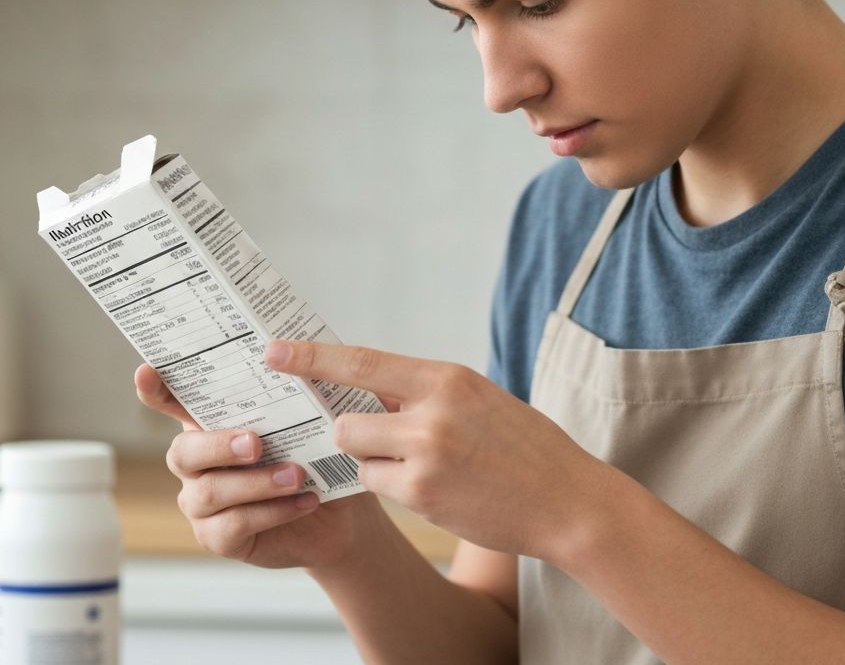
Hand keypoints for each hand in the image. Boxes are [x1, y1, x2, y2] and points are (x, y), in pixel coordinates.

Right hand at [134, 364, 377, 568]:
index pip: (173, 402)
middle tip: (256, 443)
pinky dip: (273, 511)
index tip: (145, 369)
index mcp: (212, 424)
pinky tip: (305, 500)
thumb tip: (298, 359)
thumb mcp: (308, 424)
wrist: (337, 516)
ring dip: (256, 482)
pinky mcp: (217, 537)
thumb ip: (292, 398)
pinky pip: (234, 524)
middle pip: (182, 451)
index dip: (155, 389)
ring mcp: (201, 502)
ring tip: (297, 475)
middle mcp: (197, 463)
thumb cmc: (315, 458)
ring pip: (210, 492)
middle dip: (217, 445)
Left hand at [264, 341, 608, 561]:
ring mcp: (426, 455)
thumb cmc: (523, 446)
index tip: (275, 351)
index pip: (362, 361)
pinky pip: (379, 487)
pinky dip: (394, 488)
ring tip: (421, 467)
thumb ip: (426, 393)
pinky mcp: (422, 496)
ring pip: (359, 456)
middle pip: (347, 420)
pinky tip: (436, 489)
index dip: (312, 357)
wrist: (565, 498)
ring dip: (374, 463)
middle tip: (380, 440)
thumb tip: (370, 392)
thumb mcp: (478, 399)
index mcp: (446, 377)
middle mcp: (432, 410)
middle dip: (351, 433)